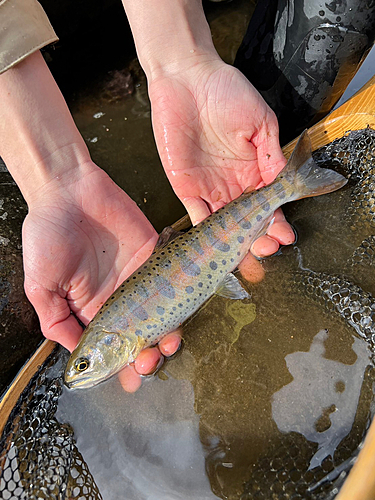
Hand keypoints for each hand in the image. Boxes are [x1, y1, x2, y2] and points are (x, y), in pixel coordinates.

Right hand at [22, 159, 180, 389]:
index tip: (131, 382)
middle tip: (148, 361)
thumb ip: (57, 321)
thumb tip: (76, 353)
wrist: (68, 189)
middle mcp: (119, 297)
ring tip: (169, 342)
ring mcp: (140, 277)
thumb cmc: (48, 235)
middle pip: (141, 333)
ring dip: (168, 332)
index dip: (121, 366)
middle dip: (147, 353)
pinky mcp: (156, 253)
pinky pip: (174, 278)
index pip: (111, 346)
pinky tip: (186, 311)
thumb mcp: (41, 286)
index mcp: (92, 309)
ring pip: (162, 312)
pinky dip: (183, 296)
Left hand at [149, 59, 294, 255]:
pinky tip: (218, 244)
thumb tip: (284, 184)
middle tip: (266, 249)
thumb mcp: (260, 121)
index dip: (276, 222)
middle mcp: (232, 183)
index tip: (284, 235)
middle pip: (247, 220)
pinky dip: (207, 231)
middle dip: (258, 238)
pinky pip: (197, 215)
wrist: (187, 78)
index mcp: (253, 169)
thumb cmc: (226, 91)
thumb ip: (272, 154)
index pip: (267, 204)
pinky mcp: (185, 187)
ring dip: (235, 241)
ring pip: (224, 223)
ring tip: (247, 254)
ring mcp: (209, 187)